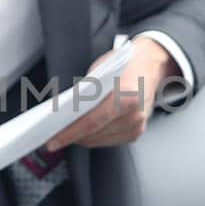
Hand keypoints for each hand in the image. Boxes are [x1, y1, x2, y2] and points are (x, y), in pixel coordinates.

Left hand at [47, 37, 177, 151]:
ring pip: (101, 140)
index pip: (92, 121)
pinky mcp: (136, 132)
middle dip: (73, 136)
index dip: (70, 133)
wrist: (150, 66)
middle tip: (55, 138)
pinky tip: (85, 132)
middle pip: (95, 134)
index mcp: (126, 96)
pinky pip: (110, 140)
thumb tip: (64, 111)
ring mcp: (137, 125)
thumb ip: (86, 92)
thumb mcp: (100, 71)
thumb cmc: (125, 64)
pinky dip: (95, 137)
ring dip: (83, 138)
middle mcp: (134, 114)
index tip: (53, 141)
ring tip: (67, 134)